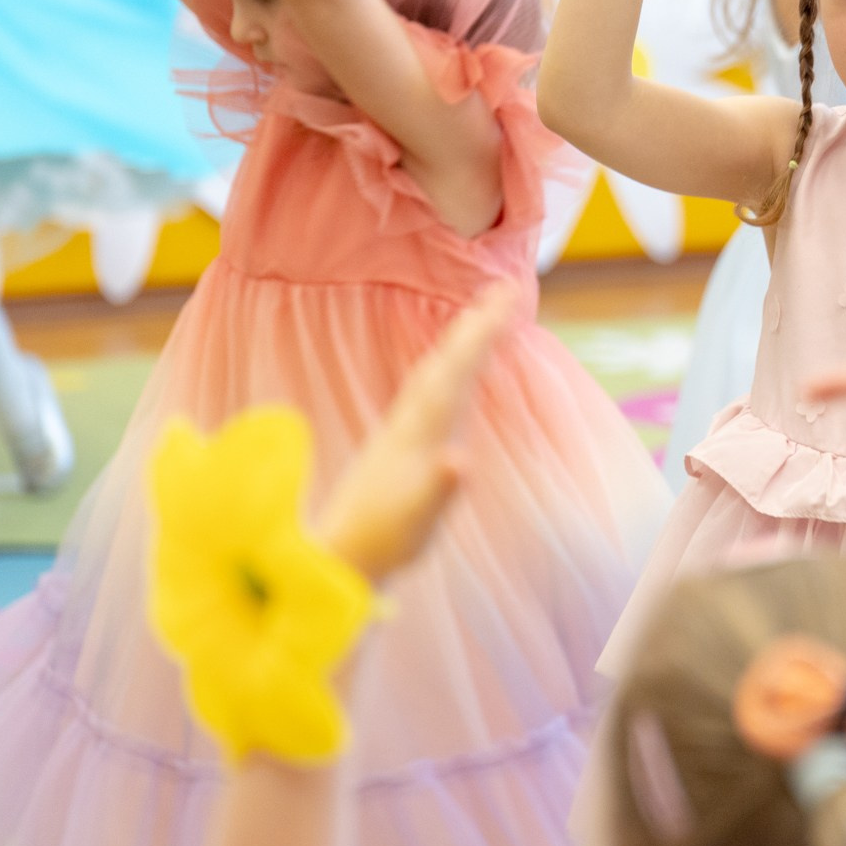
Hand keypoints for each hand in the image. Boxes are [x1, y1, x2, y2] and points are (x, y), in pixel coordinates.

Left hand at [316, 285, 516, 584]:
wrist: (338, 557)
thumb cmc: (383, 543)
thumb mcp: (416, 521)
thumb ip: (439, 488)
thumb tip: (461, 460)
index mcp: (419, 433)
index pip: (455, 372)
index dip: (483, 334)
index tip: (507, 297)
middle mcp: (409, 424)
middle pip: (446, 361)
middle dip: (476, 324)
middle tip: (505, 288)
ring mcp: (404, 433)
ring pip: (437, 373)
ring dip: (462, 342)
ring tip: (485, 316)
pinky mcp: (403, 446)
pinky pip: (434, 393)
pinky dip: (451, 371)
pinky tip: (455, 373)